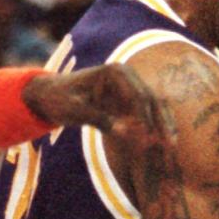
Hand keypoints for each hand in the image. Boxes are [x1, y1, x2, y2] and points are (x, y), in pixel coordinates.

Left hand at [24, 63, 171, 142]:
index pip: (139, 97)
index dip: (146, 120)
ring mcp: (131, 85)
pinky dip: (155, 127)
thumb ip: (100, 120)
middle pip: (153, 101)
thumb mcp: (75, 111)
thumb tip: (127, 133)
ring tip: (170, 146)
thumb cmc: (58, 100)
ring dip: (163, 125)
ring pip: (155, 106)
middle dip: (161, 123)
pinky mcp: (129, 98)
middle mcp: (128, 75)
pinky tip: (161, 143)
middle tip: (168, 146)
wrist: (48, 95)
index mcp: (116, 72)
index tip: (150, 141)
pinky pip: (148, 113)